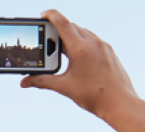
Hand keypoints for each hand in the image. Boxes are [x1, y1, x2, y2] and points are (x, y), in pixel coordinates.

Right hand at [20, 10, 139, 121]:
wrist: (120, 103)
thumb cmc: (93, 96)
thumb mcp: (64, 87)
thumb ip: (42, 81)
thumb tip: (24, 82)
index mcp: (80, 48)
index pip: (62, 22)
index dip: (50, 15)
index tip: (42, 15)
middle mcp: (93, 43)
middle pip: (71, 27)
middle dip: (59, 30)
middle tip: (49, 40)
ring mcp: (103, 46)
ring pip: (83, 33)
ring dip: (71, 37)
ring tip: (63, 51)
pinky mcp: (110, 52)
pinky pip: (93, 41)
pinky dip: (83, 43)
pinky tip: (79, 58)